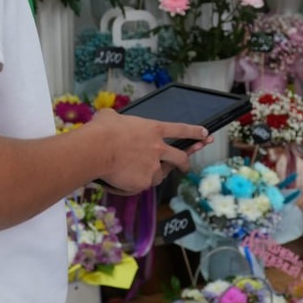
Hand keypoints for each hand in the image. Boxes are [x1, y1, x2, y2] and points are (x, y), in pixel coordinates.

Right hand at [87, 109, 209, 194]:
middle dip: (186, 162)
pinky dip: (134, 184)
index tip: (205, 134)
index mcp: (153, 129)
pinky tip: (121, 181)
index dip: (194, 132)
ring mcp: (153, 167)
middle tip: (186, 166)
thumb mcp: (111, 117)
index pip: (181, 130)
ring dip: (153, 174)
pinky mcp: (143, 183)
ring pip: (160, 174)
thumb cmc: (102, 130)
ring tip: (135, 172)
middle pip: (181, 157)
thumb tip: (108, 119)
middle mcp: (158, 149)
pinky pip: (142, 185)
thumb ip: (116, 119)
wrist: (97, 150)